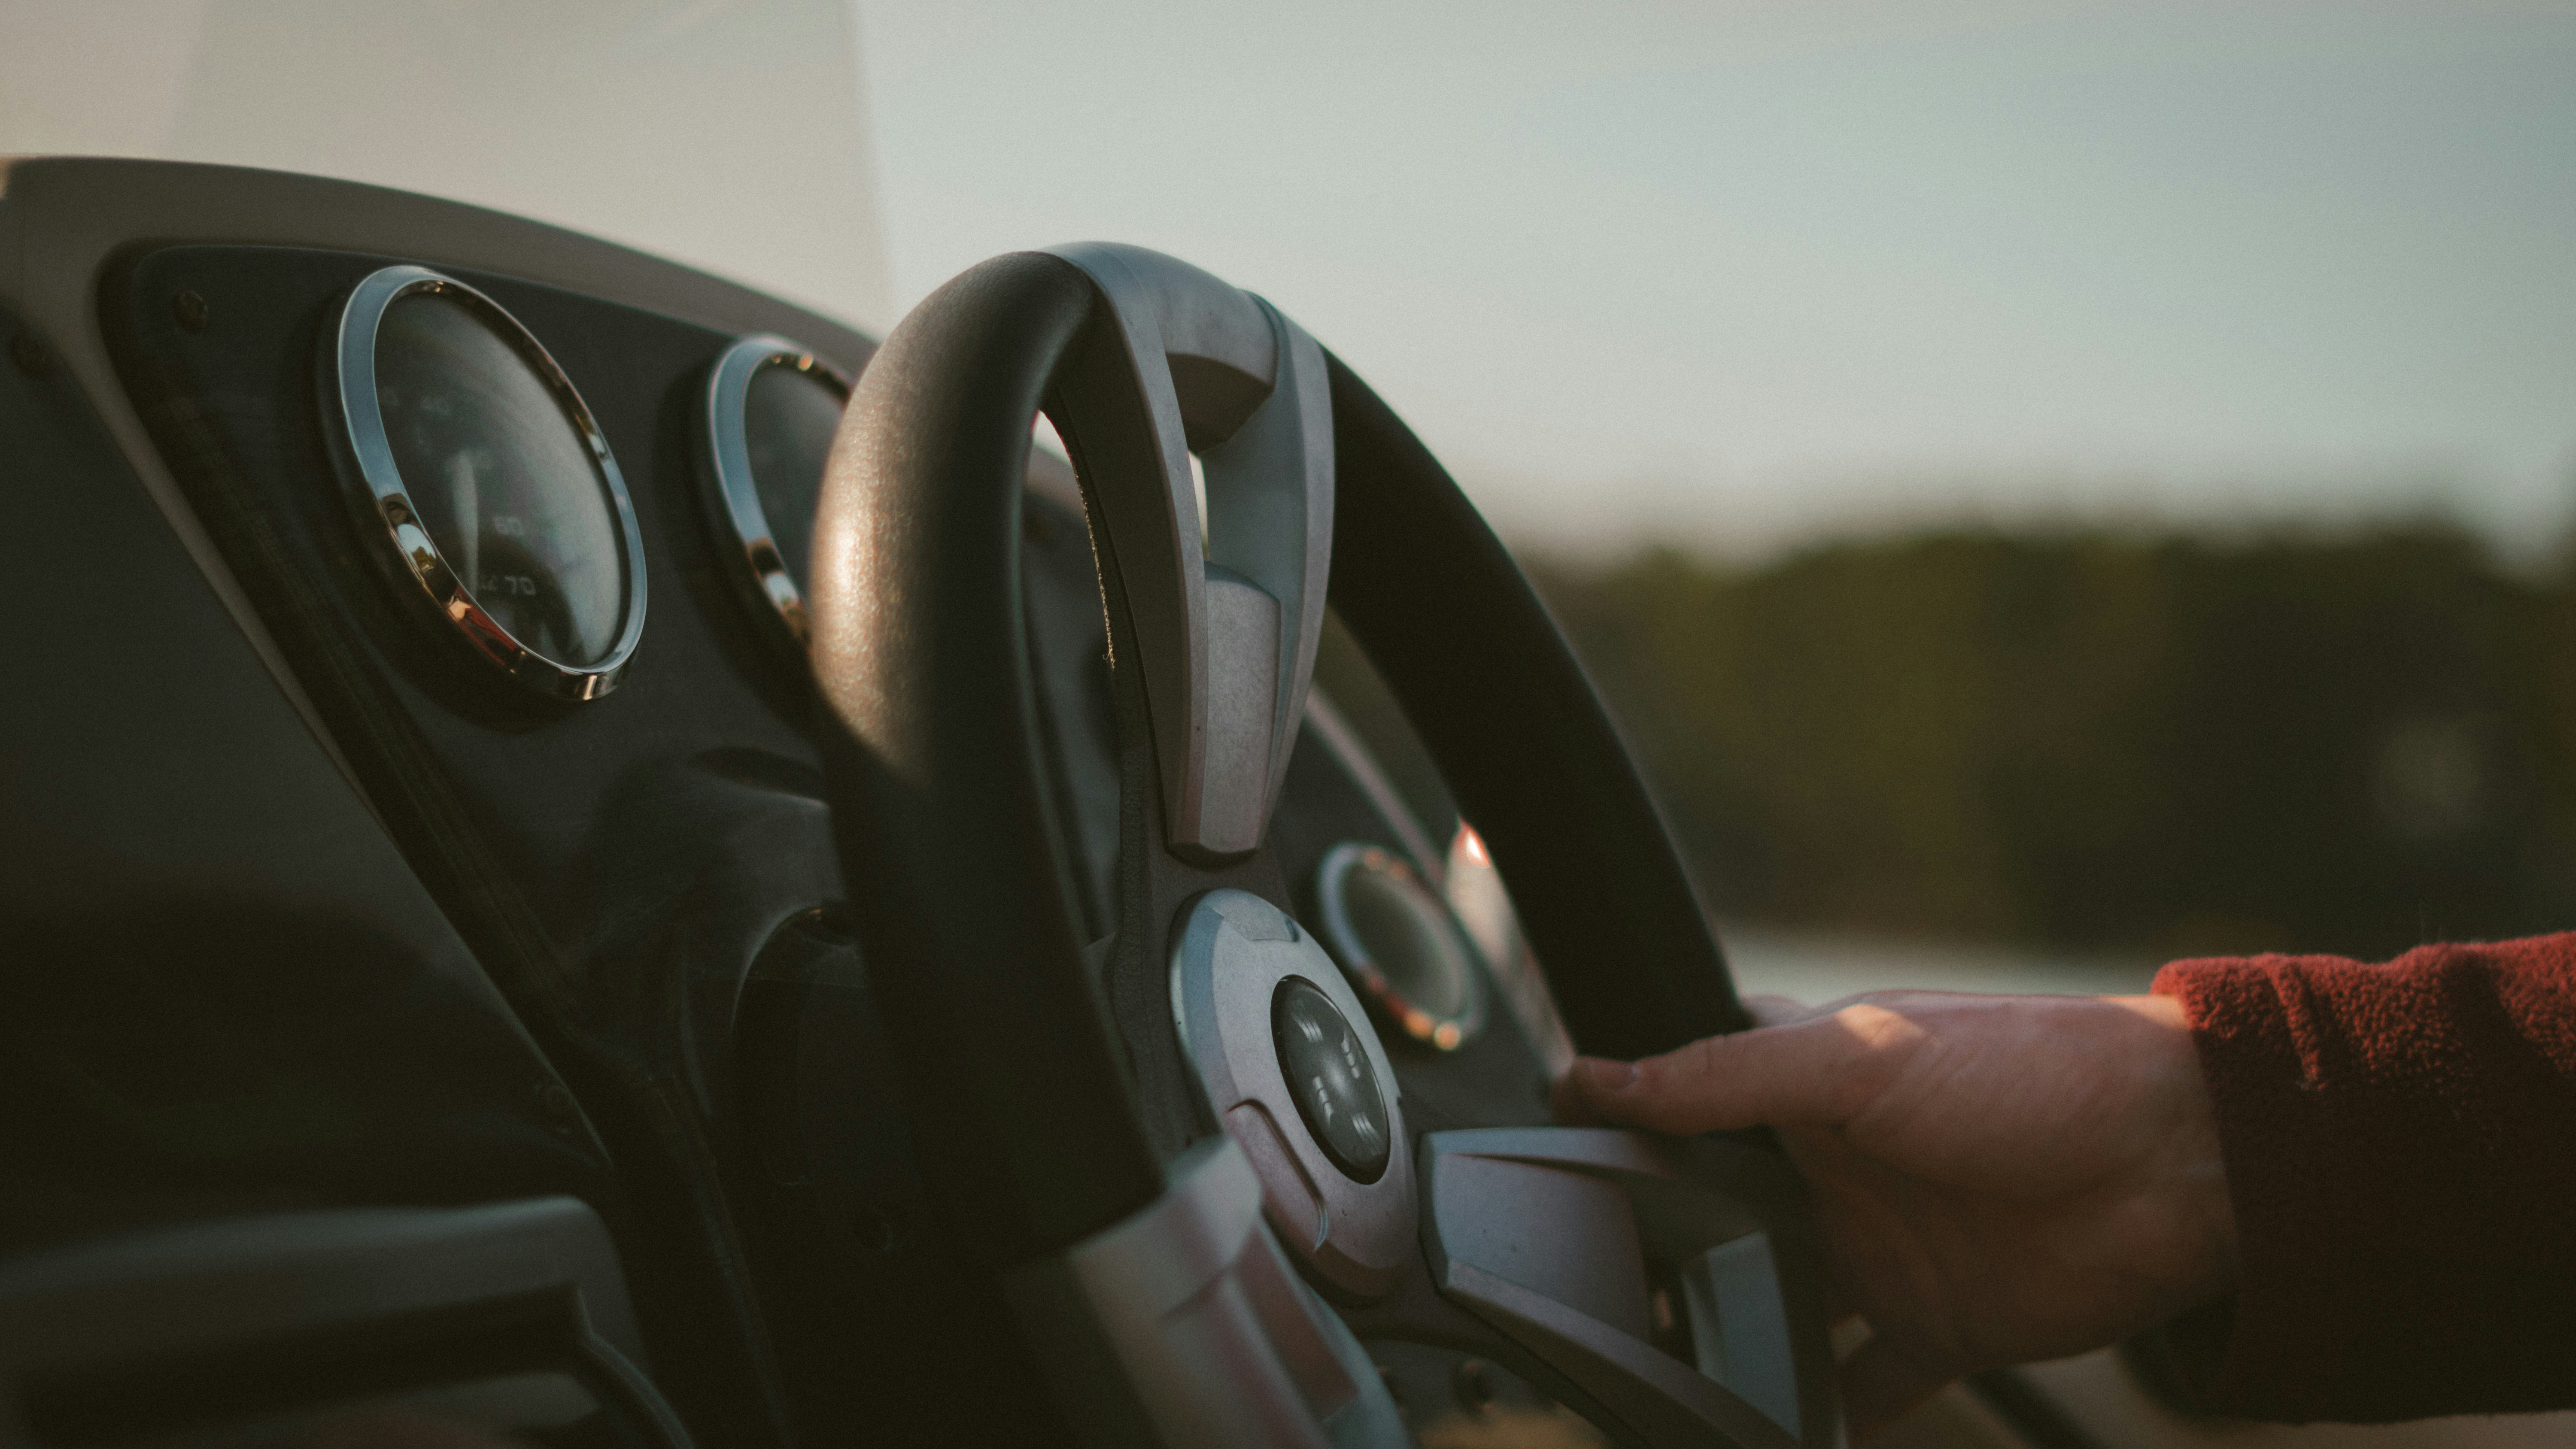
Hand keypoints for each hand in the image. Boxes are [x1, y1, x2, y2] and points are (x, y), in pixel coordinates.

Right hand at [1554, 991, 2235, 1438]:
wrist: (2181, 1163)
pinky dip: (1819, 1415)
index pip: (1695, 1090)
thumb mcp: (1860, 1057)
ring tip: (1658, 1369)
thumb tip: (1601, 1078)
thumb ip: (1726, 1076)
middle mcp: (1834, 1169)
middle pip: (1721, 1212)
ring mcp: (1879, 1252)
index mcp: (1810, 1084)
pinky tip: (1767, 1431)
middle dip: (1664, 1243)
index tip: (1551, 1134)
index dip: (1629, 1110)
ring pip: (1774, 1302)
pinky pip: (1859, 1388)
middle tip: (1592, 1280)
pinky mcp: (1933, 1328)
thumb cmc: (2032, 1072)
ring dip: (1727, 1332)